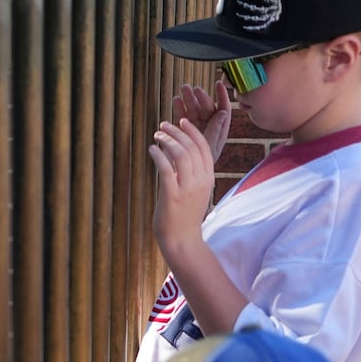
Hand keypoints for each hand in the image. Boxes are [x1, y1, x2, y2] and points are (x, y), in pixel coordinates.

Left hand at [150, 117, 216, 257]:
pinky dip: (158, 155)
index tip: (181, 121)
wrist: (182, 240)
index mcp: (208, 178)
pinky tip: (152, 149)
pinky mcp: (173, 196)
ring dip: (168, 140)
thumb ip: (192, 174)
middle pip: (192, 147)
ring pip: (181, 155)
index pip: (204, 147)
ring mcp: (188, 188)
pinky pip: (166, 169)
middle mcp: (201, 181)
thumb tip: (179, 155)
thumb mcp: (195, 191)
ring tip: (156, 135)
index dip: (192, 131)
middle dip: (177, 132)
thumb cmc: (184, 215)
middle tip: (163, 125)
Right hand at [171, 81, 231, 164]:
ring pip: (193, 110)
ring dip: (189, 100)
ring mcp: (194, 129)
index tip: (218, 84)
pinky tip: (176, 100)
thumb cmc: (199, 167)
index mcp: (219, 131)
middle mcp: (208, 128)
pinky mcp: (182, 131)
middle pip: (207, 108)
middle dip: (200, 97)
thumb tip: (223, 112)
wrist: (183, 179)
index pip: (223, 110)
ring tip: (183, 90)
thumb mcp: (210, 148)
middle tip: (193, 89)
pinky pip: (181, 117)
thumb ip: (215, 130)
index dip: (222, 96)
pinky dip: (179, 109)